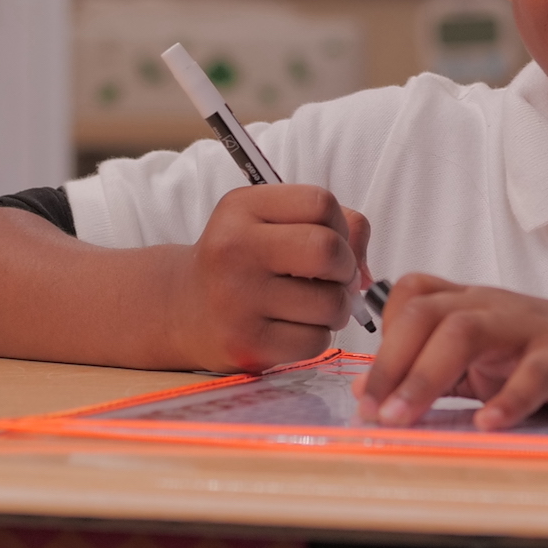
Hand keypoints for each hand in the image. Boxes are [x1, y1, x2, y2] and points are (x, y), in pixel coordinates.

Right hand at [172, 185, 369, 372]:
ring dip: (335, 308)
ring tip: (310, 305)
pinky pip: (316, 342)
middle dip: (345, 268)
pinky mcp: (247, 344)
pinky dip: (316, 337)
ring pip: (331, 303)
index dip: (339, 225)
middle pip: (329, 251)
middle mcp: (234, 248)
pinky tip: (292, 328)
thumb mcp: (270, 222)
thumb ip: (332, 226)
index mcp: (241, 208)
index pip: (321, 203)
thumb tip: (367, 274)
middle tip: (330, 278)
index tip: (327, 240)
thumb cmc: (243, 261)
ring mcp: (238, 300)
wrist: (180, 309)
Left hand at [353, 275, 547, 429]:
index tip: (370, 390)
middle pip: (427, 313)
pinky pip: (534, 371)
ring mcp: (530, 329)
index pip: (411, 298)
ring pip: (467, 332)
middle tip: (372, 412)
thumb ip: (434, 367)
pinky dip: (508, 398)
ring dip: (426, 375)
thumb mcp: (487, 357)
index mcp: (471, 305)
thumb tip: (368, 390)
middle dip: (391, 362)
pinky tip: (488, 425)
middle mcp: (494, 308)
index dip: (383, 337)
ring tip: (404, 418)